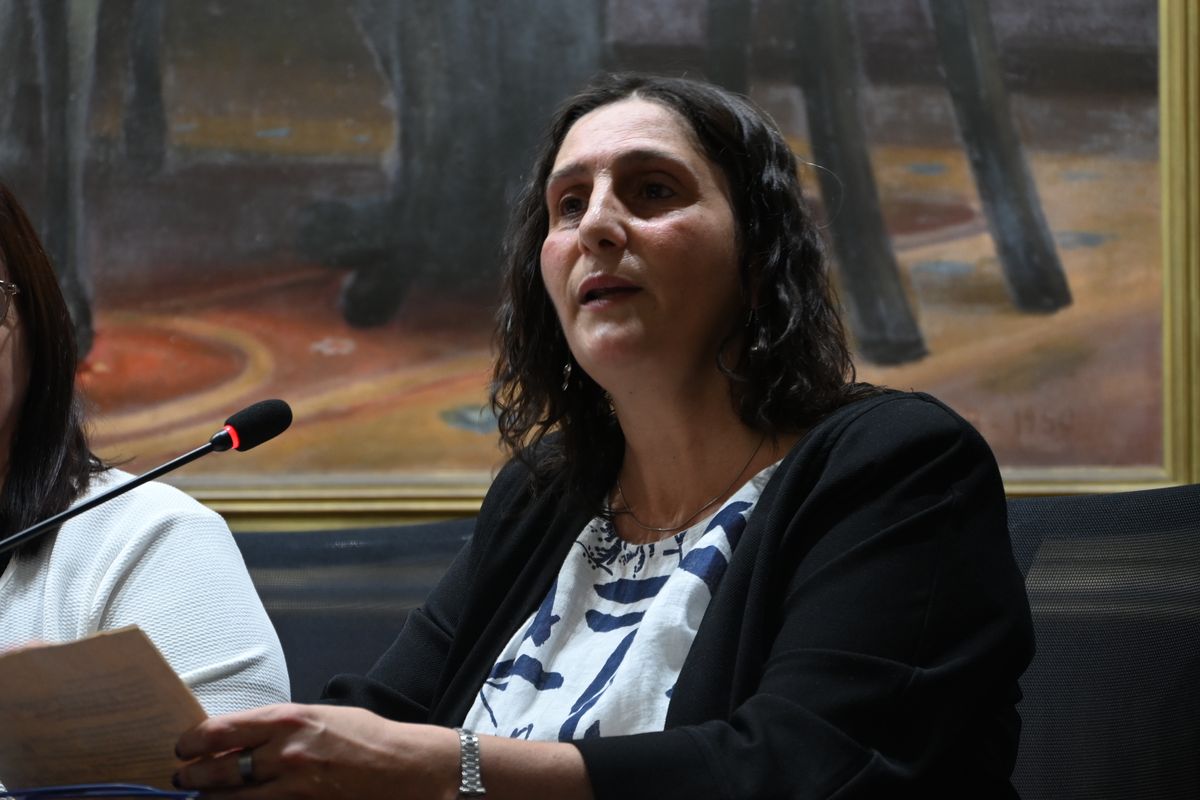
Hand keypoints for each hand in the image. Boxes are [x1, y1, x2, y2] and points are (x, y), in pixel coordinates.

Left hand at [174, 703, 458, 798]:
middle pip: (217, 770)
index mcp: (289, 719)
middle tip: (183, 778)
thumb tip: (239, 739)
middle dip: (192, 776)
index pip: (221, 730)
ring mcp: (292, 787)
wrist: (402, 766)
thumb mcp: (320, 717)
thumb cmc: (366, 736)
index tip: (184, 747)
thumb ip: (279, 727)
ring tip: (200, 796)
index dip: (192, 741)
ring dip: (209, 798)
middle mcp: (285, 753)